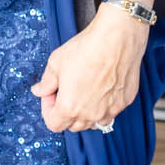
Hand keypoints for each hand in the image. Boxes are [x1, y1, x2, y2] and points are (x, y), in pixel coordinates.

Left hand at [31, 7, 148, 132]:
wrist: (117, 38)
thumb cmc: (88, 48)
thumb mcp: (56, 63)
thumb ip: (46, 82)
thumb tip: (39, 90)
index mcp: (70, 107)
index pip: (54, 124)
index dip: (48, 110)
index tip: (51, 95)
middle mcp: (91, 114)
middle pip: (73, 126)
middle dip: (66, 111)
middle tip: (66, 90)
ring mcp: (110, 110)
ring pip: (93, 122)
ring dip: (85, 112)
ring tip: (84, 91)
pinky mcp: (124, 102)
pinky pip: (110, 112)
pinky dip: (103, 105)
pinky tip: (101, 87)